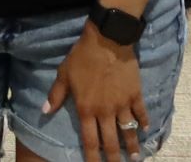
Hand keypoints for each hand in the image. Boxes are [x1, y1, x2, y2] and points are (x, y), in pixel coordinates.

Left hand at [41, 22, 148, 161]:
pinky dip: (144, 122)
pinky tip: (145, 130)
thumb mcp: (64, 74)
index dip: (92, 157)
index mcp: (87, 109)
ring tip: (135, 157)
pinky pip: (141, 113)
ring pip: (128, 130)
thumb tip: (44, 111)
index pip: (90, 140)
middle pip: (111, 141)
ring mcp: (123, 104)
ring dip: (132, 145)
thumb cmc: (82, 57)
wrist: (107, 40)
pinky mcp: (135, 94)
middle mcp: (106, 111)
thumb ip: (56, 95)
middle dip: (114, 158)